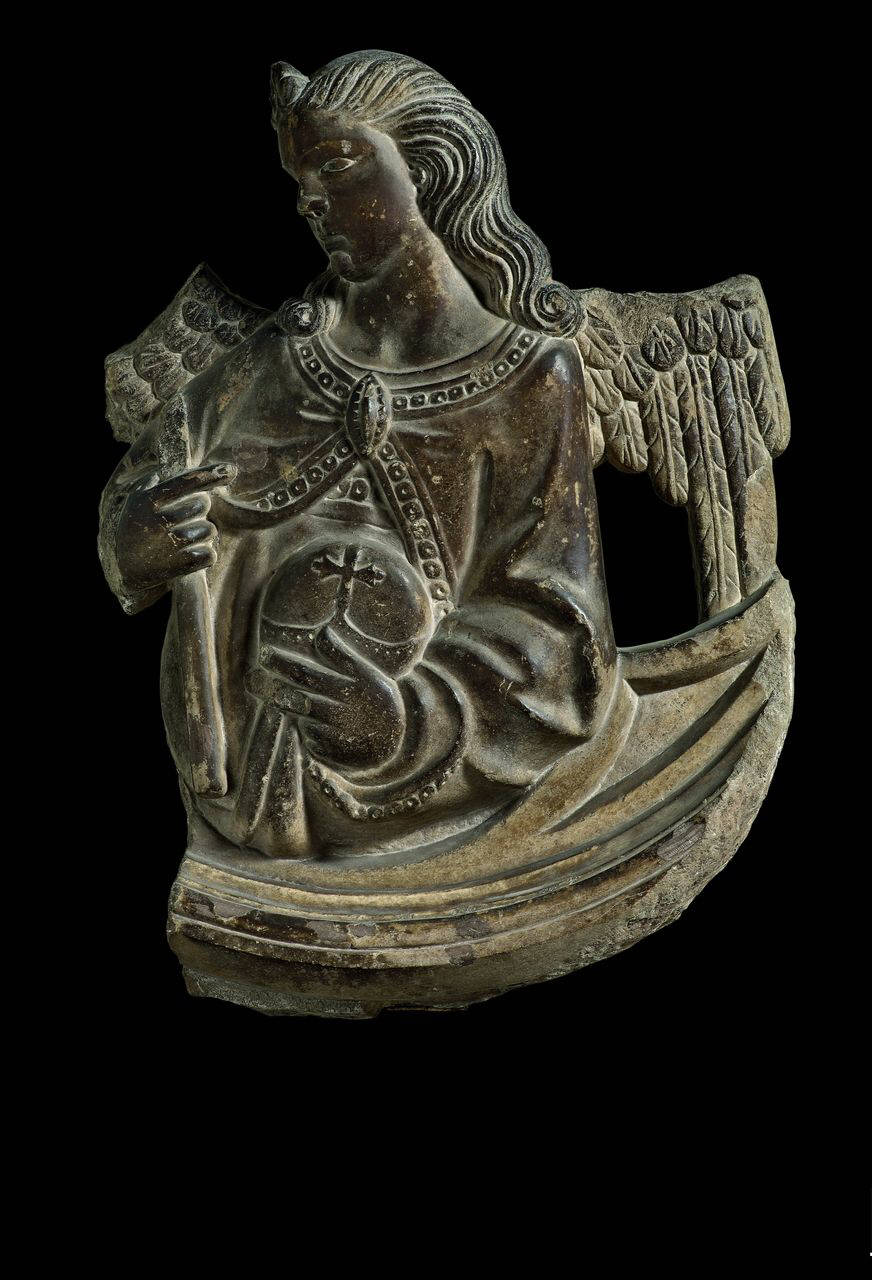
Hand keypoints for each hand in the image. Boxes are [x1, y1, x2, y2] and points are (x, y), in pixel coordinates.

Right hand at [114, 463, 235, 592]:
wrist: (124, 569)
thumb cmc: (134, 528)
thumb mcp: (135, 501)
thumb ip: (153, 482)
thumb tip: (174, 467)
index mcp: (150, 501)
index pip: (187, 482)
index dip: (211, 474)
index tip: (231, 470)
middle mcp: (160, 521)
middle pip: (203, 504)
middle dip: (200, 509)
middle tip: (187, 518)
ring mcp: (170, 544)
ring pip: (210, 530)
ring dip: (205, 533)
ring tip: (188, 538)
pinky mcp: (179, 566)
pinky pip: (210, 555)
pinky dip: (207, 555)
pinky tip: (192, 553)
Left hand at [252, 623, 404, 768]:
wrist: (395, 743)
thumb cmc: (378, 701)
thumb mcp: (368, 675)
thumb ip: (341, 656)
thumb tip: (321, 632)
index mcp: (348, 690)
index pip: (307, 675)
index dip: (283, 665)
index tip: (264, 654)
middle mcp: (340, 714)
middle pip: (296, 698)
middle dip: (274, 689)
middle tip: (254, 678)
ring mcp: (334, 737)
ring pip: (300, 719)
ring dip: (294, 710)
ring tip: (301, 703)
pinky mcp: (328, 754)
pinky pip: (307, 739)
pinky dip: (308, 730)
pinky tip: (322, 727)